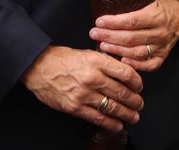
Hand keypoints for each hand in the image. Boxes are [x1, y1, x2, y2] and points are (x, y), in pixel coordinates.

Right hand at [22, 45, 143, 132]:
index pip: (126, 73)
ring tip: (134, 116)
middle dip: (135, 101)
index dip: (137, 83)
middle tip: (139, 104)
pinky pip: (98, 118)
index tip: (139, 87)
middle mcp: (92, 77)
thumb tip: (125, 72)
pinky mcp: (75, 107)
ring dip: (127, 114)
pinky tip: (118, 124)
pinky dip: (111, 123)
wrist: (39, 68)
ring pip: (113, 107)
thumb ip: (105, 62)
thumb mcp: (87, 53)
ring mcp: (84, 94)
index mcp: (97, 61)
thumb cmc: (63, 59)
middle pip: (122, 92)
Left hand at [90, 0, 178, 72]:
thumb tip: (109, 17)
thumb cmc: (162, 7)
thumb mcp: (150, 1)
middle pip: (131, 38)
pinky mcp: (163, 56)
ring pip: (137, 52)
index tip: (99, 22)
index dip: (113, 23)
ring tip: (103, 46)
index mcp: (156, 16)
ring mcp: (162, 46)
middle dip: (109, 37)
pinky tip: (122, 61)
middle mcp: (159, 32)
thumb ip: (133, 11)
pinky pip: (149, 65)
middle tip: (95, 34)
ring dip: (117, 50)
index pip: (131, 21)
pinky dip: (135, 65)